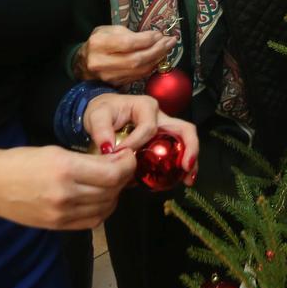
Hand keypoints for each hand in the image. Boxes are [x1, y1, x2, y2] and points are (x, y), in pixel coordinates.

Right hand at [0, 143, 136, 229]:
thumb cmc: (21, 161)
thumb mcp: (55, 151)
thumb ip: (86, 160)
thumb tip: (115, 162)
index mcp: (65, 169)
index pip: (112, 173)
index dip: (127, 165)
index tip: (128, 156)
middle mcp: (66, 194)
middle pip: (112, 191)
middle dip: (123, 178)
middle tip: (123, 167)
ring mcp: (61, 214)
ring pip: (105, 208)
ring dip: (115, 195)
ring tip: (112, 183)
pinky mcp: (57, 226)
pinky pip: (92, 222)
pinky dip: (102, 210)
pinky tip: (100, 199)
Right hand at [80, 24, 175, 84]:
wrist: (83, 63)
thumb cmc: (99, 43)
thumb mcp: (108, 30)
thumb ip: (128, 33)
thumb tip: (153, 38)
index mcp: (98, 44)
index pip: (127, 43)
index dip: (147, 40)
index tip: (159, 34)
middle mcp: (101, 62)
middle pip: (136, 59)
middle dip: (157, 50)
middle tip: (170, 41)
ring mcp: (109, 77)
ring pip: (139, 70)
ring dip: (157, 59)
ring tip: (167, 49)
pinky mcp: (116, 84)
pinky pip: (138, 76)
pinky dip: (151, 67)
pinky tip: (158, 59)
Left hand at [83, 93, 199, 182]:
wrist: (103, 113)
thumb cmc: (102, 111)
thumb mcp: (97, 116)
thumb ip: (101, 130)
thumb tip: (108, 149)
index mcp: (146, 107)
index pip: (148, 127)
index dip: (136, 143)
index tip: (119, 154)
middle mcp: (160, 116)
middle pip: (183, 129)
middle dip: (189, 148)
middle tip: (186, 167)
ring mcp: (164, 129)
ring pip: (184, 142)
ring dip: (189, 161)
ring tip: (187, 180)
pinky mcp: (162, 142)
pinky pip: (176, 152)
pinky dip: (180, 167)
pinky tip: (181, 181)